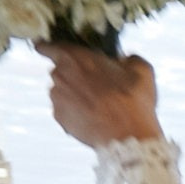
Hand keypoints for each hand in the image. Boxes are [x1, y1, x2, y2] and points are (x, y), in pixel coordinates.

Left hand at [38, 43, 163, 147]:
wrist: (127, 136)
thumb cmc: (133, 100)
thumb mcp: (141, 69)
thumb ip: (128, 58)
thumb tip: (124, 58)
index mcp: (74, 57)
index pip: (48, 46)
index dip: (46, 46)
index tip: (43, 47)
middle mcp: (59, 76)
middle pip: (60, 70)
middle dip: (74, 74)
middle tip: (96, 82)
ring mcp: (57, 99)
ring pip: (62, 91)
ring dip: (75, 94)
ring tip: (99, 104)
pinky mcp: (59, 118)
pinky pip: (65, 110)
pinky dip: (75, 111)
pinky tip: (94, 116)